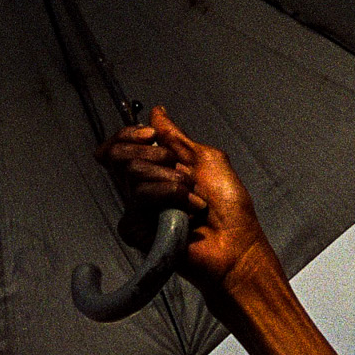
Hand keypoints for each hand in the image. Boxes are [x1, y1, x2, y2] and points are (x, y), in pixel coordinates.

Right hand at [93, 106, 272, 293]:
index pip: (120, 145)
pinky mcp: (136, 229)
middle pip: (119, 154)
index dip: (129, 134)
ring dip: (171, 180)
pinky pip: (140, 198)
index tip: (152, 134)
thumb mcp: (206, 158)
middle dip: (155, 154)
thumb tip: (156, 112)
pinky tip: (186, 215)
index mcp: (156, 169)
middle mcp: (142, 187)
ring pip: (132, 173)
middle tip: (182, 171)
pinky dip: (169, 198)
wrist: (236, 243)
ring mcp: (138, 209)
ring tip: (194, 198)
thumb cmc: (229, 206)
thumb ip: (176, 136)